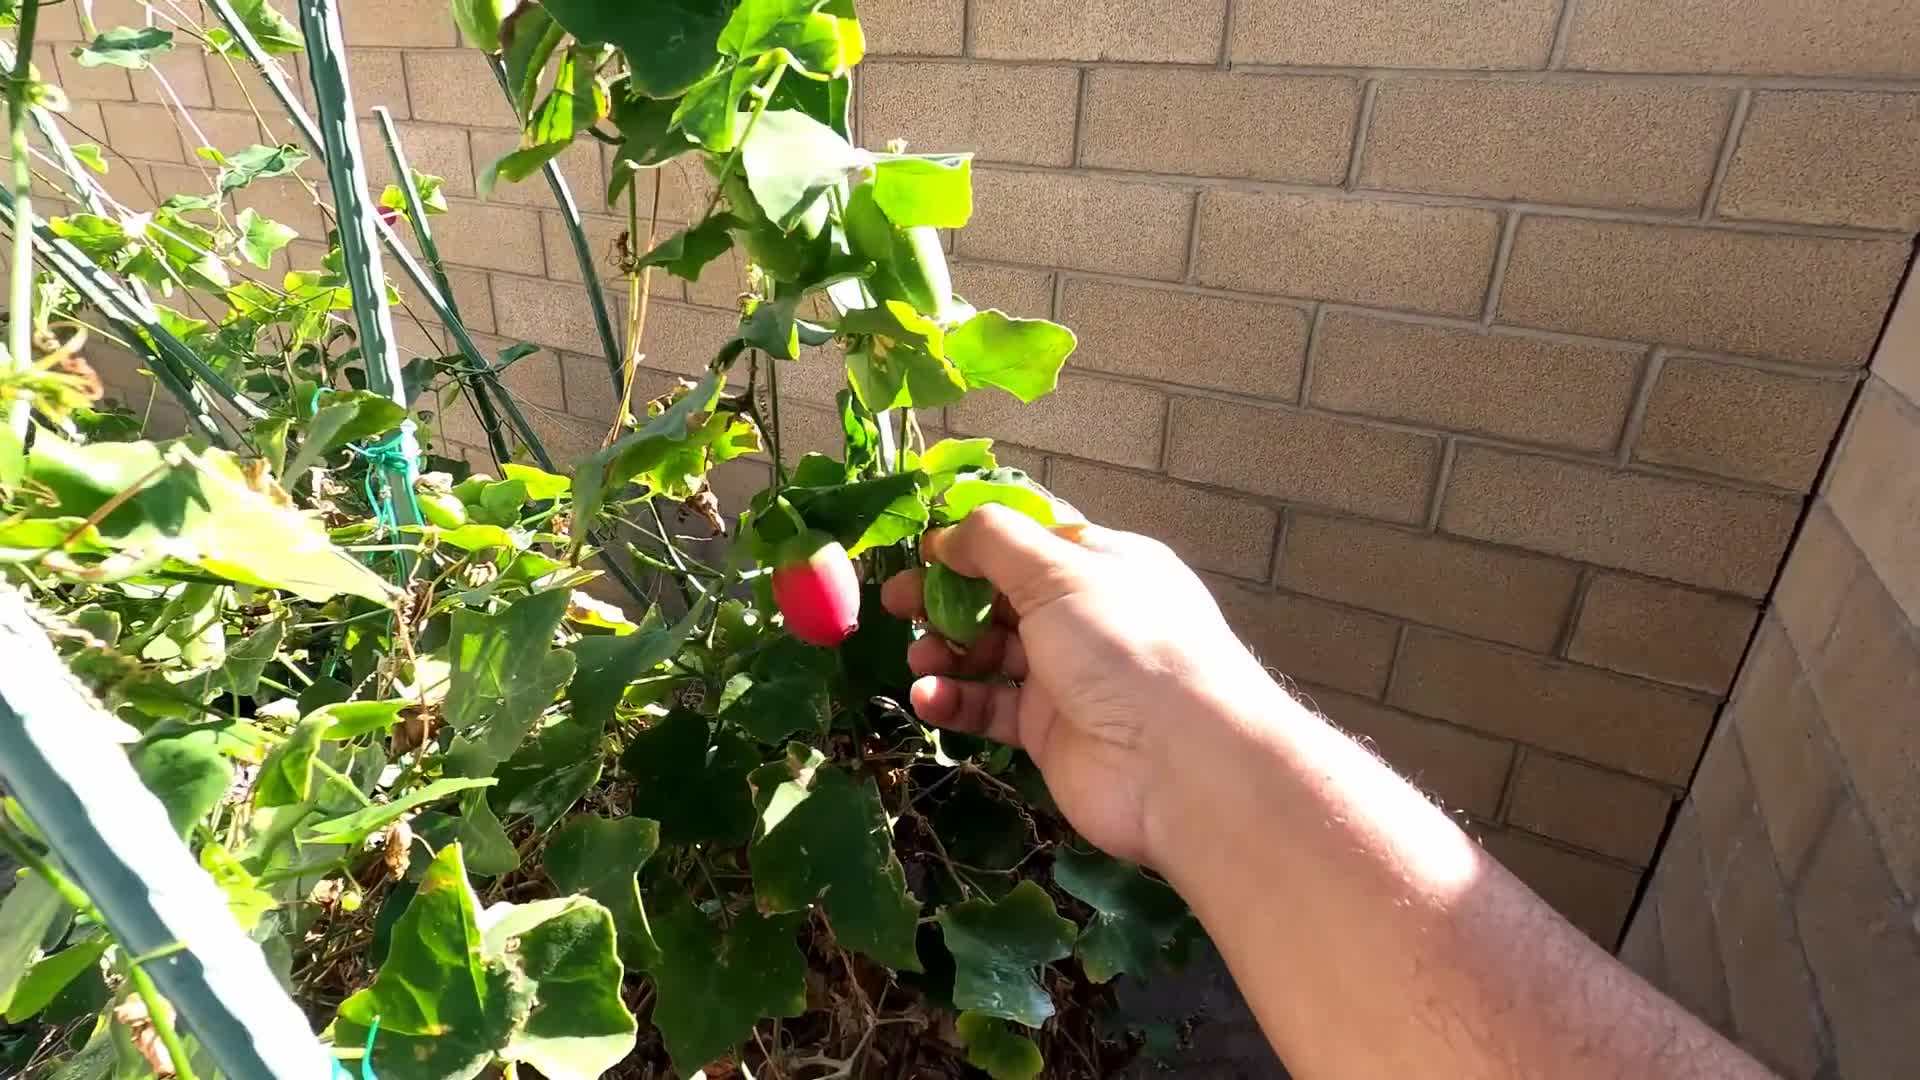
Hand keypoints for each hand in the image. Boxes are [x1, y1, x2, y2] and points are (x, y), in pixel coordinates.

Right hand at [882, 504, 1275, 864]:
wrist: (1179, 764)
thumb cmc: (1125, 646)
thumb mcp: (1060, 572)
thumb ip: (997, 543)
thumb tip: (949, 533)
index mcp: (1102, 564)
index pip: (1031, 540)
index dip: (976, 541)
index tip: (926, 548)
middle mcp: (1086, 616)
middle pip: (1002, 596)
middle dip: (947, 597)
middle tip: (896, 602)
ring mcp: (1067, 676)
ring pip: (990, 653)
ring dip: (946, 651)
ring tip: (918, 658)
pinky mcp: (1048, 730)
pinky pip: (991, 707)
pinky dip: (956, 700)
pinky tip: (927, 698)